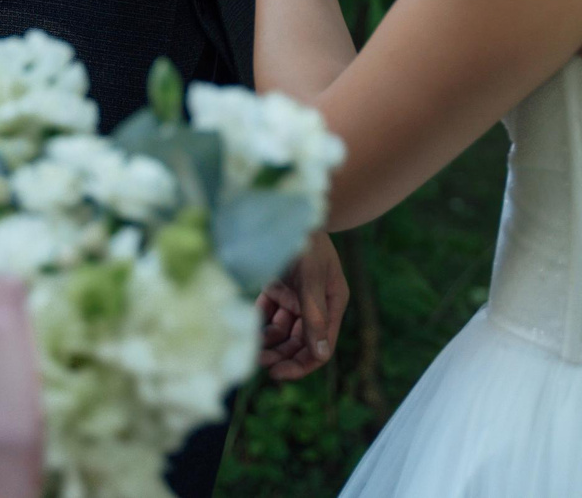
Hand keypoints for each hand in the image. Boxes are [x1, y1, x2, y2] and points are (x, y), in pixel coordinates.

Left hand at [257, 231, 348, 380]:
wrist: (290, 208)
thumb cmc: (307, 240)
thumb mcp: (313, 277)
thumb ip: (314, 314)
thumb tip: (320, 355)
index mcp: (332, 303)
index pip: (320, 346)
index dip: (301, 364)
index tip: (277, 373)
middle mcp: (316, 304)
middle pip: (300, 343)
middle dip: (281, 355)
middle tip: (258, 364)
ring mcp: (297, 297)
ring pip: (283, 332)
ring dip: (269, 343)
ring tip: (252, 352)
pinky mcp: (278, 288)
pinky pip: (269, 315)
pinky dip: (260, 324)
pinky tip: (249, 330)